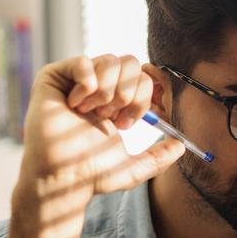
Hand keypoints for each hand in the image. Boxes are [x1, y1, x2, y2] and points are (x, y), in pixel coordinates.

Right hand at [20, 55, 184, 198]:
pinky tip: (75, 104)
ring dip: (106, 92)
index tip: (126, 124)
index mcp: (116, 100)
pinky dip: (86, 84)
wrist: (62, 177)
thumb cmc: (90, 172)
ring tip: (91, 113)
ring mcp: (76, 80)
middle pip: (130, 62)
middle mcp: (98, 86)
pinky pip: (82, 61)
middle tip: (110, 118)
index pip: (142, 77)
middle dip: (126, 93)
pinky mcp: (54, 77)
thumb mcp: (132, 167)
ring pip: (109, 60)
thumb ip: (158, 158)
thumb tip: (181, 147)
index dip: (141, 98)